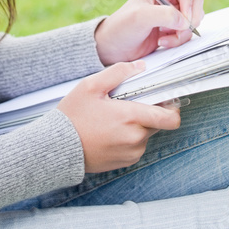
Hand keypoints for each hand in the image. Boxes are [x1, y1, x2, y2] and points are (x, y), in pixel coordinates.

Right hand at [57, 60, 181, 171]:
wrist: (56, 148)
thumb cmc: (72, 117)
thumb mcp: (90, 86)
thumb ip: (118, 72)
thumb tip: (140, 66)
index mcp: (131, 118)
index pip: (170, 119)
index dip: (172, 108)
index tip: (165, 100)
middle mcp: (135, 138)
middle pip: (157, 123)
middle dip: (148, 113)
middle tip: (128, 105)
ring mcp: (131, 153)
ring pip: (146, 134)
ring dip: (137, 126)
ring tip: (114, 119)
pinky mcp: (125, 162)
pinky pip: (136, 146)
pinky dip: (129, 138)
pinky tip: (110, 131)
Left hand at [94, 0, 203, 65]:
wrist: (115, 48)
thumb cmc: (121, 27)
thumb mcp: (140, 17)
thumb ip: (164, 15)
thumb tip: (185, 21)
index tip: (185, 15)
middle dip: (191, 17)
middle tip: (180, 29)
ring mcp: (173, 11)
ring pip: (195, 17)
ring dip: (184, 32)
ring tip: (165, 38)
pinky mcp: (174, 26)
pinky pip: (189, 31)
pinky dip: (180, 39)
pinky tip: (163, 41)